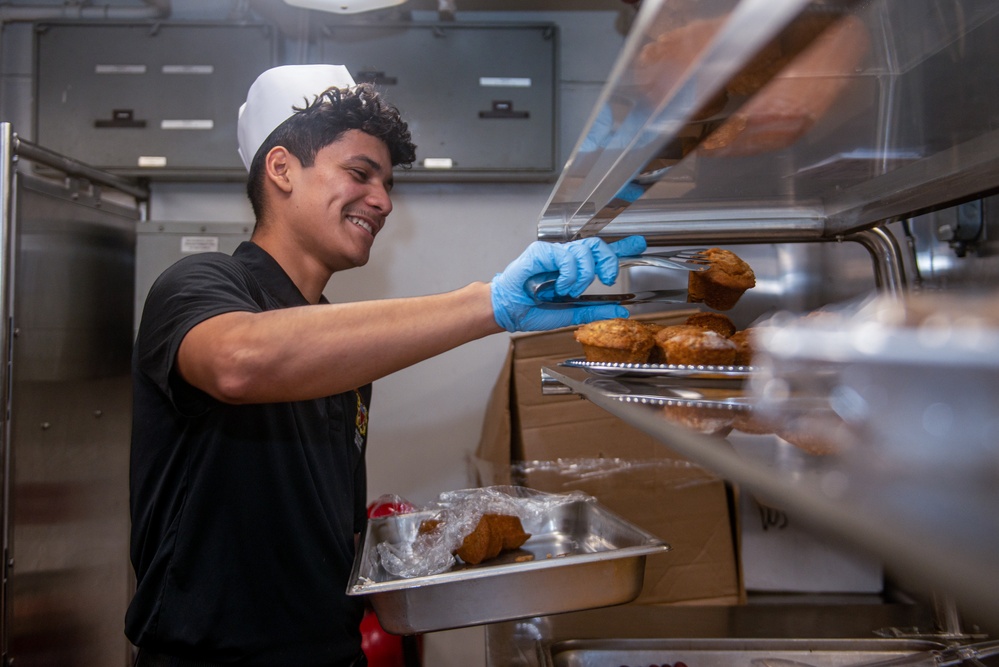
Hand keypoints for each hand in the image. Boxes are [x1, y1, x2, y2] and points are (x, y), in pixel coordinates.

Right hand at [490, 235, 646, 331]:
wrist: (508, 311)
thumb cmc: (530, 310)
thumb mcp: (569, 313)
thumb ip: (594, 309)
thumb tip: (619, 310)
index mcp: (572, 270)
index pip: (599, 253)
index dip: (620, 247)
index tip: (638, 244)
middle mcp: (564, 259)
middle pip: (596, 245)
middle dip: (609, 260)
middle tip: (608, 278)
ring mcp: (553, 253)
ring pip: (584, 250)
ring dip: (584, 274)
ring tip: (571, 290)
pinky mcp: (541, 252)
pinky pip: (566, 256)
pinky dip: (569, 273)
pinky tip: (561, 285)